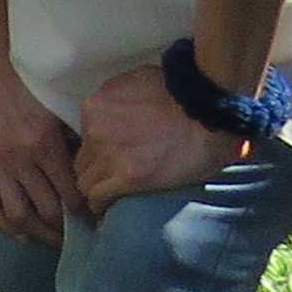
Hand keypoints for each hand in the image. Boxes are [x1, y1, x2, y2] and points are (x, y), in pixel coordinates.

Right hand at [0, 59, 79, 244]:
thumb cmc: (32, 85)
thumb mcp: (60, 109)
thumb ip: (75, 141)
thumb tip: (97, 173)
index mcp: (45, 146)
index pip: (71, 196)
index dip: (86, 216)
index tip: (95, 222)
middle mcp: (19, 159)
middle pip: (47, 211)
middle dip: (65, 231)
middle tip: (77, 238)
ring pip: (17, 214)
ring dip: (37, 234)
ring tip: (51, 239)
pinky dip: (0, 223)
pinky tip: (17, 234)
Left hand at [74, 62, 247, 215]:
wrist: (210, 111)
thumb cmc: (183, 94)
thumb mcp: (138, 80)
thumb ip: (119, 97)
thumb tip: (119, 109)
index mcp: (96, 106)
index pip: (83, 136)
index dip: (95, 151)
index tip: (107, 160)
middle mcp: (95, 129)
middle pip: (81, 160)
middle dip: (94, 172)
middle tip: (109, 182)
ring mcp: (108, 154)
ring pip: (84, 181)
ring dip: (96, 190)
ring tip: (109, 200)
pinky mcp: (127, 177)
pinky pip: (97, 197)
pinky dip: (100, 206)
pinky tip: (108, 211)